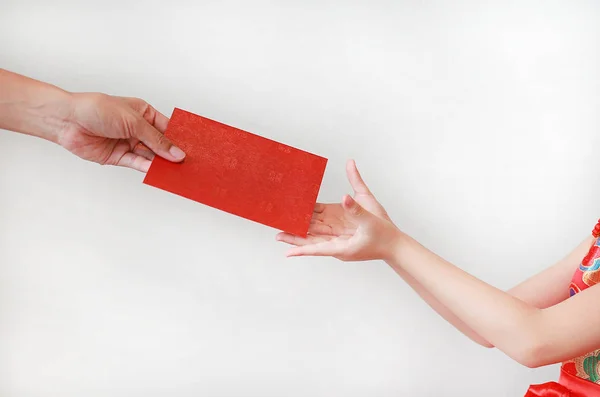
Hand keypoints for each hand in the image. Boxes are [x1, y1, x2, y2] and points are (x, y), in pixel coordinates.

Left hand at [59, 93, 184, 171]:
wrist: (68, 120)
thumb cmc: (97, 109)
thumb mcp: (133, 121)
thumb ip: (156, 140)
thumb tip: (176, 152)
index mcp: (143, 113)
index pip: (166, 128)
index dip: (178, 138)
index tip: (191, 149)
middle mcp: (137, 129)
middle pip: (160, 144)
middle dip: (171, 153)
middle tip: (187, 163)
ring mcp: (128, 143)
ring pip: (150, 156)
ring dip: (161, 163)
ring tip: (176, 170)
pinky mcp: (119, 156)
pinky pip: (138, 163)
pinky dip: (148, 168)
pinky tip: (158, 171)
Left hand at [276, 160, 401, 260]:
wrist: (394, 243)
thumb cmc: (384, 236)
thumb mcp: (370, 221)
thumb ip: (356, 208)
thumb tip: (344, 197)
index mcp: (342, 248)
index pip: (318, 248)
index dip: (302, 249)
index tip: (287, 252)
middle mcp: (337, 243)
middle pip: (311, 240)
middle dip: (295, 237)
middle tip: (277, 233)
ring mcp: (338, 237)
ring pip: (314, 233)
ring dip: (299, 230)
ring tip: (281, 227)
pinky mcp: (341, 230)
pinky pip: (323, 226)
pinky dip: (312, 221)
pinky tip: (302, 215)